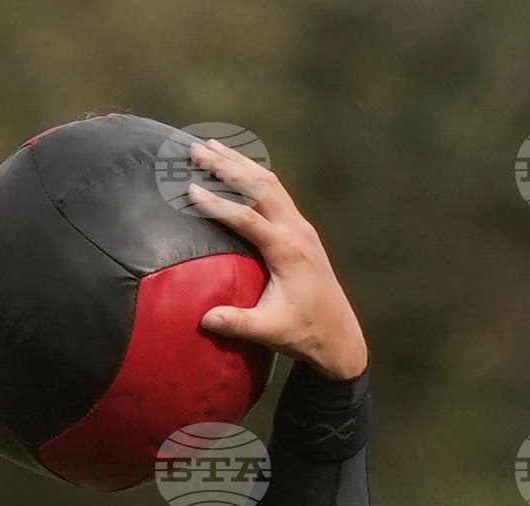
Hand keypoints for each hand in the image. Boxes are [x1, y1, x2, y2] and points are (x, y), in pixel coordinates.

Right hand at [186, 145, 368, 380]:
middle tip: (197, 150)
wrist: (338, 334)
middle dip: (228, 166)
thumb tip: (203, 319)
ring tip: (213, 147)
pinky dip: (255, 175)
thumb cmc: (303, 333)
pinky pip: (277, 191)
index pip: (247, 218)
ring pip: (270, 182)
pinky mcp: (302, 229)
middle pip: (260, 185)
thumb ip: (236, 323)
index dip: (218, 204)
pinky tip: (239, 168)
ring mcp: (301, 226)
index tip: (191, 189)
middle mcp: (296, 230)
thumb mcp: (268, 331)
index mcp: (287, 251)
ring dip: (241, 163)